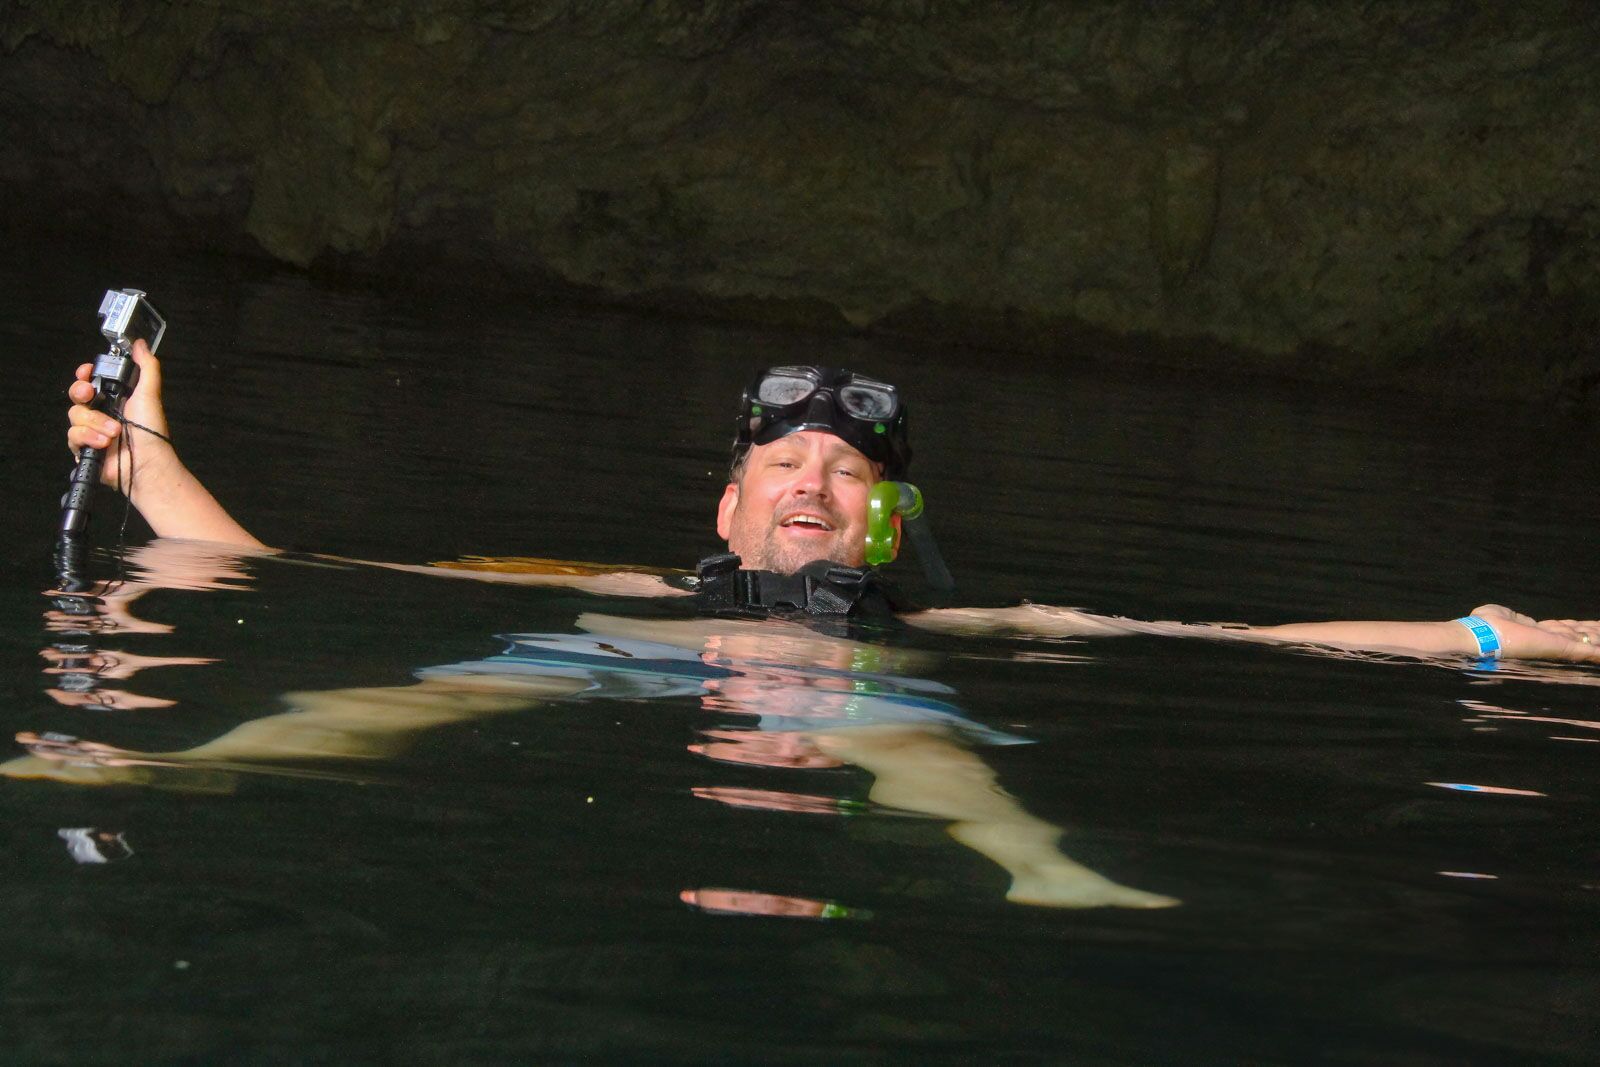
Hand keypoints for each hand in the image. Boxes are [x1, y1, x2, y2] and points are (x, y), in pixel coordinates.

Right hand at [65, 339, 175, 490]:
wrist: (146, 463)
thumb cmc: (151, 433)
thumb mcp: (150, 393)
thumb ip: (146, 366)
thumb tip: (141, 345)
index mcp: (116, 399)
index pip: (91, 380)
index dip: (84, 374)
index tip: (86, 371)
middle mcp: (102, 413)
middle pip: (77, 395)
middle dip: (81, 392)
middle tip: (91, 395)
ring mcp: (92, 431)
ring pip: (75, 415)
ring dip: (95, 422)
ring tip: (114, 431)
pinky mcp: (84, 448)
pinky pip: (73, 436)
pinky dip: (88, 437)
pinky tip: (104, 443)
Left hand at [1472, 604, 1599, 662]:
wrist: (1481, 636)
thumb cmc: (1487, 623)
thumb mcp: (1506, 615)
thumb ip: (1518, 618)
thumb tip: (1525, 620)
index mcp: (1536, 630)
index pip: (1563, 629)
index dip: (1579, 627)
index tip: (1593, 625)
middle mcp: (1548, 638)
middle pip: (1578, 633)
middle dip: (1594, 632)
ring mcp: (1555, 643)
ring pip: (1584, 641)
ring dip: (1598, 639)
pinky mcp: (1558, 647)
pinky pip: (1583, 651)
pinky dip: (1596, 653)